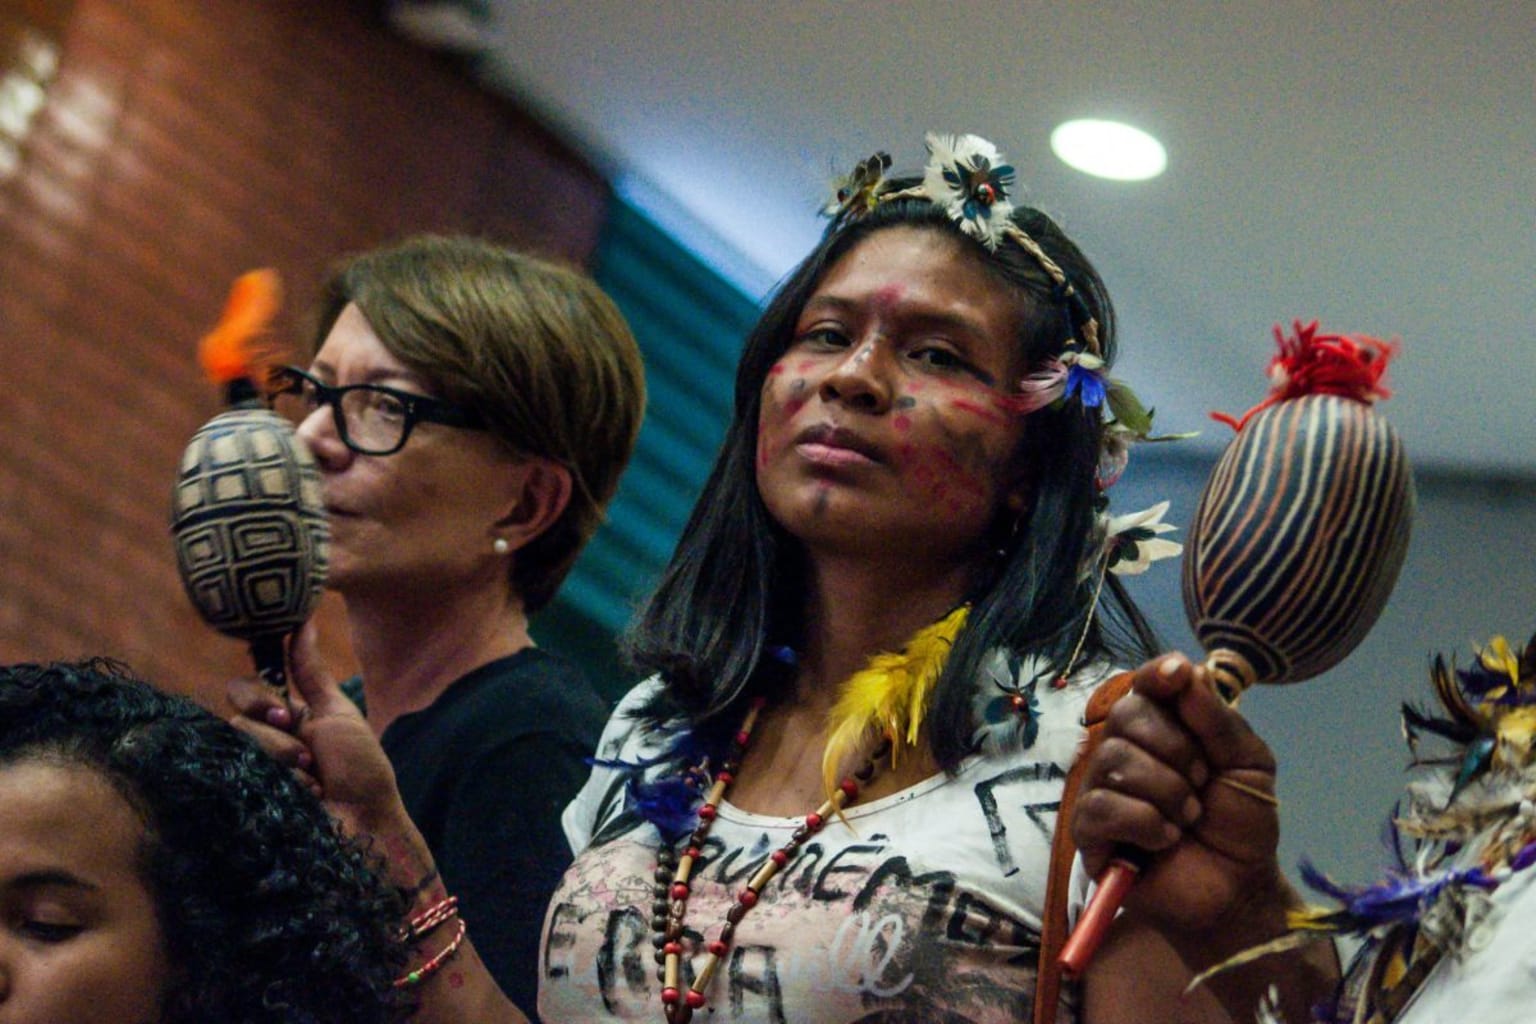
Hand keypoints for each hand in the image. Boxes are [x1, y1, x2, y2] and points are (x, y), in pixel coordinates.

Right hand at [227, 621, 404, 838]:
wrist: (364, 821)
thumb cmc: (361, 769)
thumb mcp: (337, 712)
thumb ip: (311, 671)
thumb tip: (302, 619)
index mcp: (284, 718)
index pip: (245, 691)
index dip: (259, 696)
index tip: (286, 712)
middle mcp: (263, 741)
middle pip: (238, 713)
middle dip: (273, 728)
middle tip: (304, 750)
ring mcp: (252, 769)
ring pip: (239, 738)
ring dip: (283, 756)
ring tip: (311, 775)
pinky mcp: (245, 794)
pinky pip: (236, 769)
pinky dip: (278, 778)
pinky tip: (302, 792)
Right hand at [1072, 653, 1282, 930]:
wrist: (1238, 888)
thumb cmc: (1241, 824)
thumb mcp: (1249, 764)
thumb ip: (1216, 719)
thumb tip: (1183, 668)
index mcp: (1165, 727)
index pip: (1145, 685)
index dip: (1155, 675)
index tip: (1176, 676)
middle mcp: (1125, 749)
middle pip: (1126, 715)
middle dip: (1177, 750)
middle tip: (1202, 783)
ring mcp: (1103, 788)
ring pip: (1115, 760)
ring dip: (1167, 793)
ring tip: (1188, 819)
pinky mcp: (1089, 830)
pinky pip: (1101, 806)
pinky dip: (1143, 822)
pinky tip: (1165, 840)